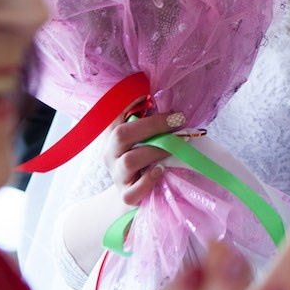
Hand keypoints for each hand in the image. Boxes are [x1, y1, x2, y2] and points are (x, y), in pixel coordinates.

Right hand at [61, 109, 185, 276]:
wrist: (132, 195)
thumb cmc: (143, 159)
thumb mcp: (142, 138)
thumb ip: (149, 122)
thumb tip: (169, 103)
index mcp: (113, 134)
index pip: (114, 113)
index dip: (128, 102)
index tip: (148, 93)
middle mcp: (110, 153)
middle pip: (122, 134)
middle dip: (153, 125)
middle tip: (178, 120)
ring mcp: (117, 175)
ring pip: (130, 160)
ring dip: (156, 150)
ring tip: (175, 146)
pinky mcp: (126, 195)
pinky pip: (134, 190)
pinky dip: (149, 180)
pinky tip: (161, 171)